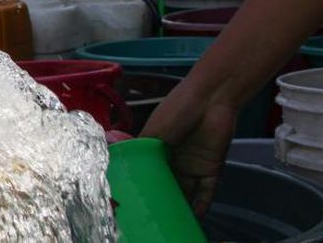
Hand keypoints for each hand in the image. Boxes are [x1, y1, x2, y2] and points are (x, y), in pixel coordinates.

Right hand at [140, 85, 238, 215]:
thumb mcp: (152, 131)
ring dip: (179, 207)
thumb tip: (111, 155)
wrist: (211, 100)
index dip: (141, 187)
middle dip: (160, 201)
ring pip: (185, 192)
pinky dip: (200, 207)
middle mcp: (174, 160)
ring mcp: (193, 166)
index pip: (148, 172)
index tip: (131, 202)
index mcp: (157, 149)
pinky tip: (192, 219)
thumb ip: (137, 148)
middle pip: (167, 185)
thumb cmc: (177, 110)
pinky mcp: (211, 170)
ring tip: (168, 223)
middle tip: (148, 217)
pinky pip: (206, 193)